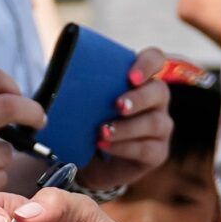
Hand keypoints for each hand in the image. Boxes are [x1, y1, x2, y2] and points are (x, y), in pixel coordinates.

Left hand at [76, 48, 174, 193]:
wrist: (86, 162)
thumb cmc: (87, 123)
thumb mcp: (82, 102)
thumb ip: (80, 84)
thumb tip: (59, 67)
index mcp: (141, 80)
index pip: (155, 59)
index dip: (147, 64)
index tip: (131, 77)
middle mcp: (156, 101)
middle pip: (160, 91)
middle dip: (139, 98)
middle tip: (117, 105)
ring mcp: (161, 128)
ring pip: (155, 123)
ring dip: (127, 127)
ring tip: (103, 131)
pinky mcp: (158, 153)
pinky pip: (147, 149)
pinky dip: (124, 147)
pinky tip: (104, 145)